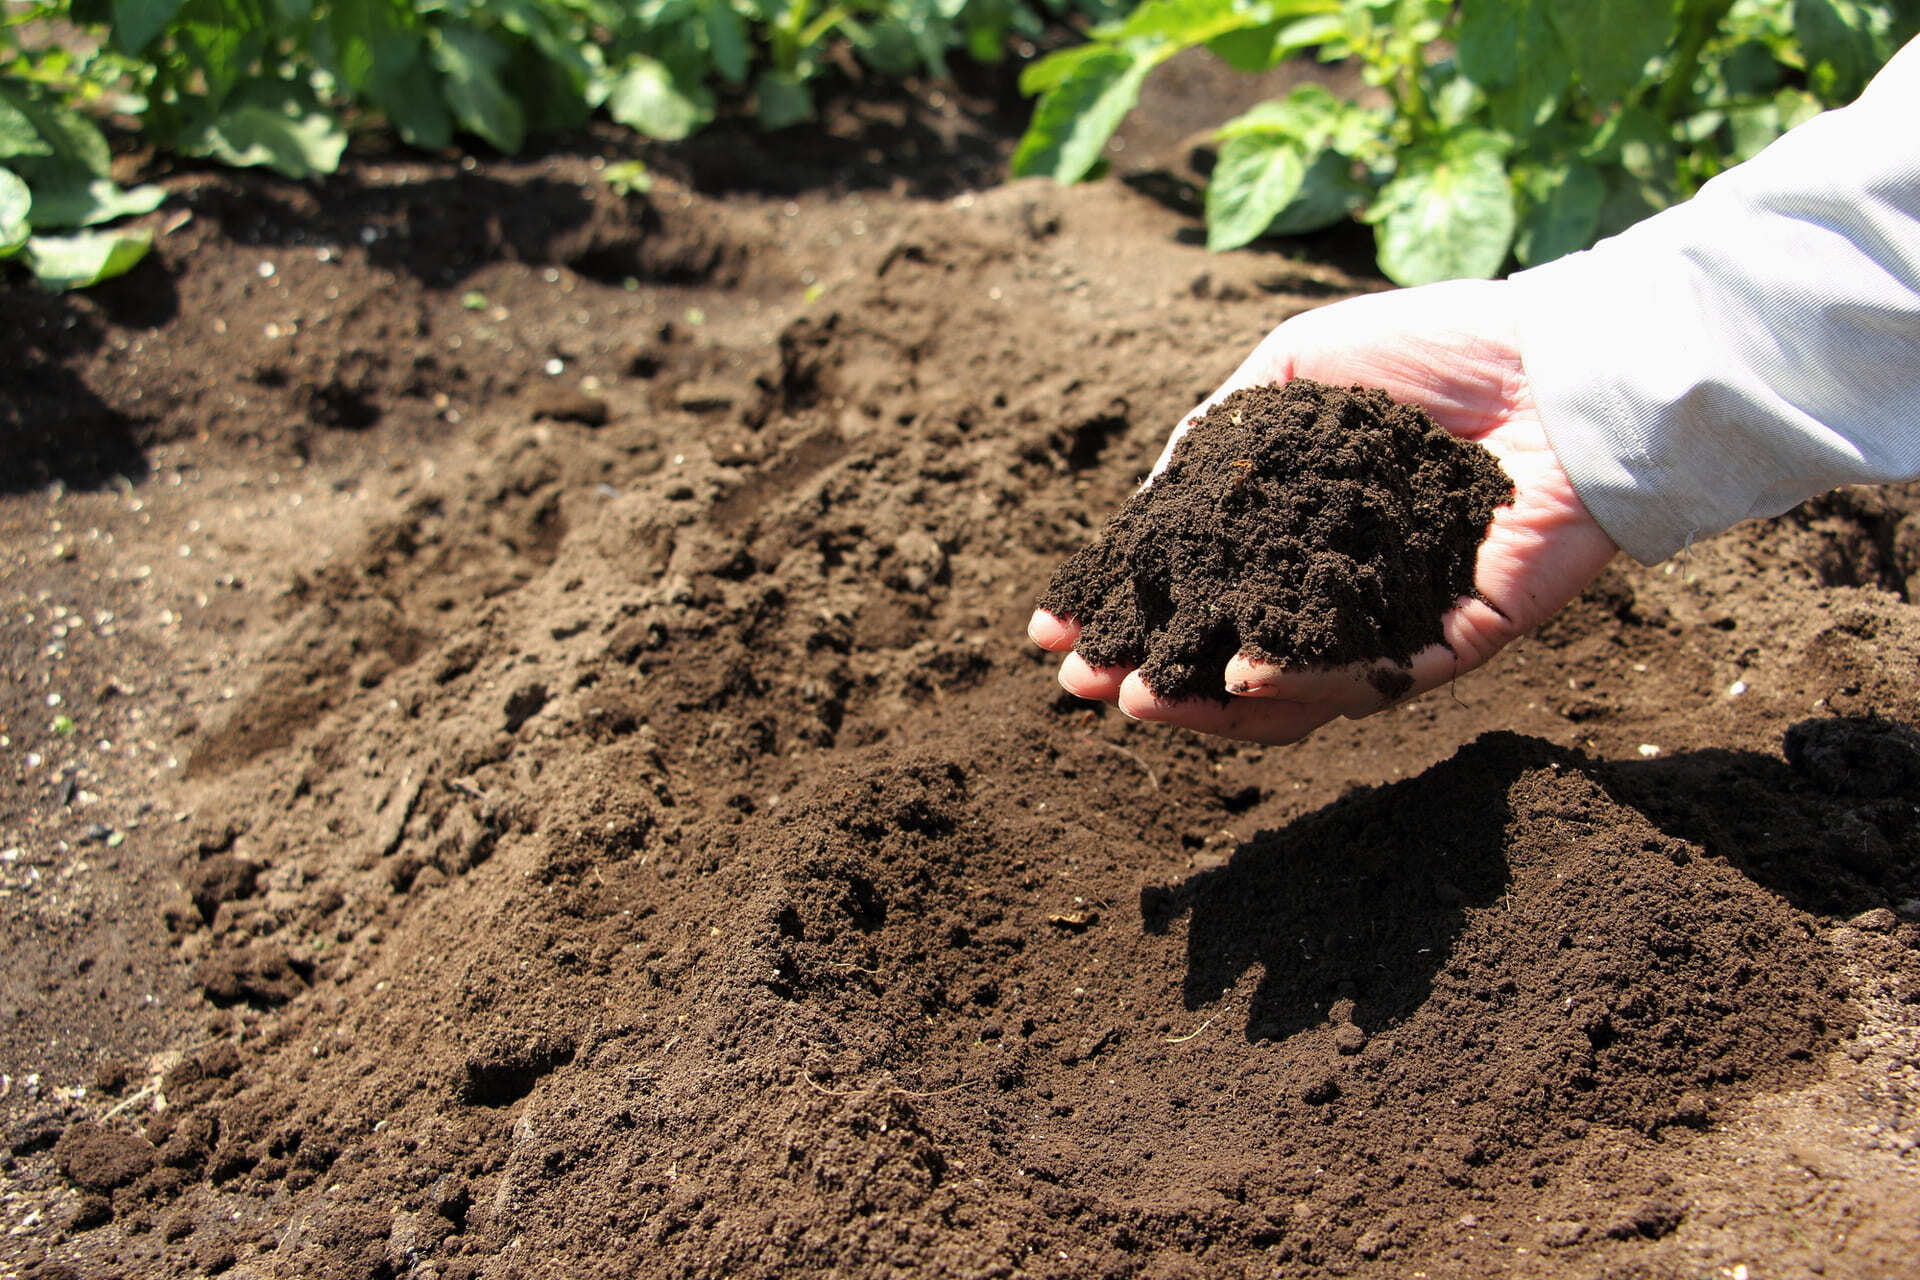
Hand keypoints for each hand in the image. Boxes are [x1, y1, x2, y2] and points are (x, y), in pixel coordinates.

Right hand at [1029, 278, 1619, 744]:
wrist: (1559, 355)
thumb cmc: (1434, 349)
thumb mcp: (1293, 371)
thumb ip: (1217, 438)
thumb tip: (1147, 510)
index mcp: (1295, 529)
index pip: (1197, 587)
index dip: (1124, 608)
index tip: (1051, 628)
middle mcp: (1337, 585)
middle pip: (1229, 653)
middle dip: (1150, 674)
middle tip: (1083, 684)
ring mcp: (1393, 621)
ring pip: (1291, 691)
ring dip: (1208, 705)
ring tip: (1143, 699)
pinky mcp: (1456, 641)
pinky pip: (1374, 680)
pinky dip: (1303, 685)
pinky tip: (1241, 679)